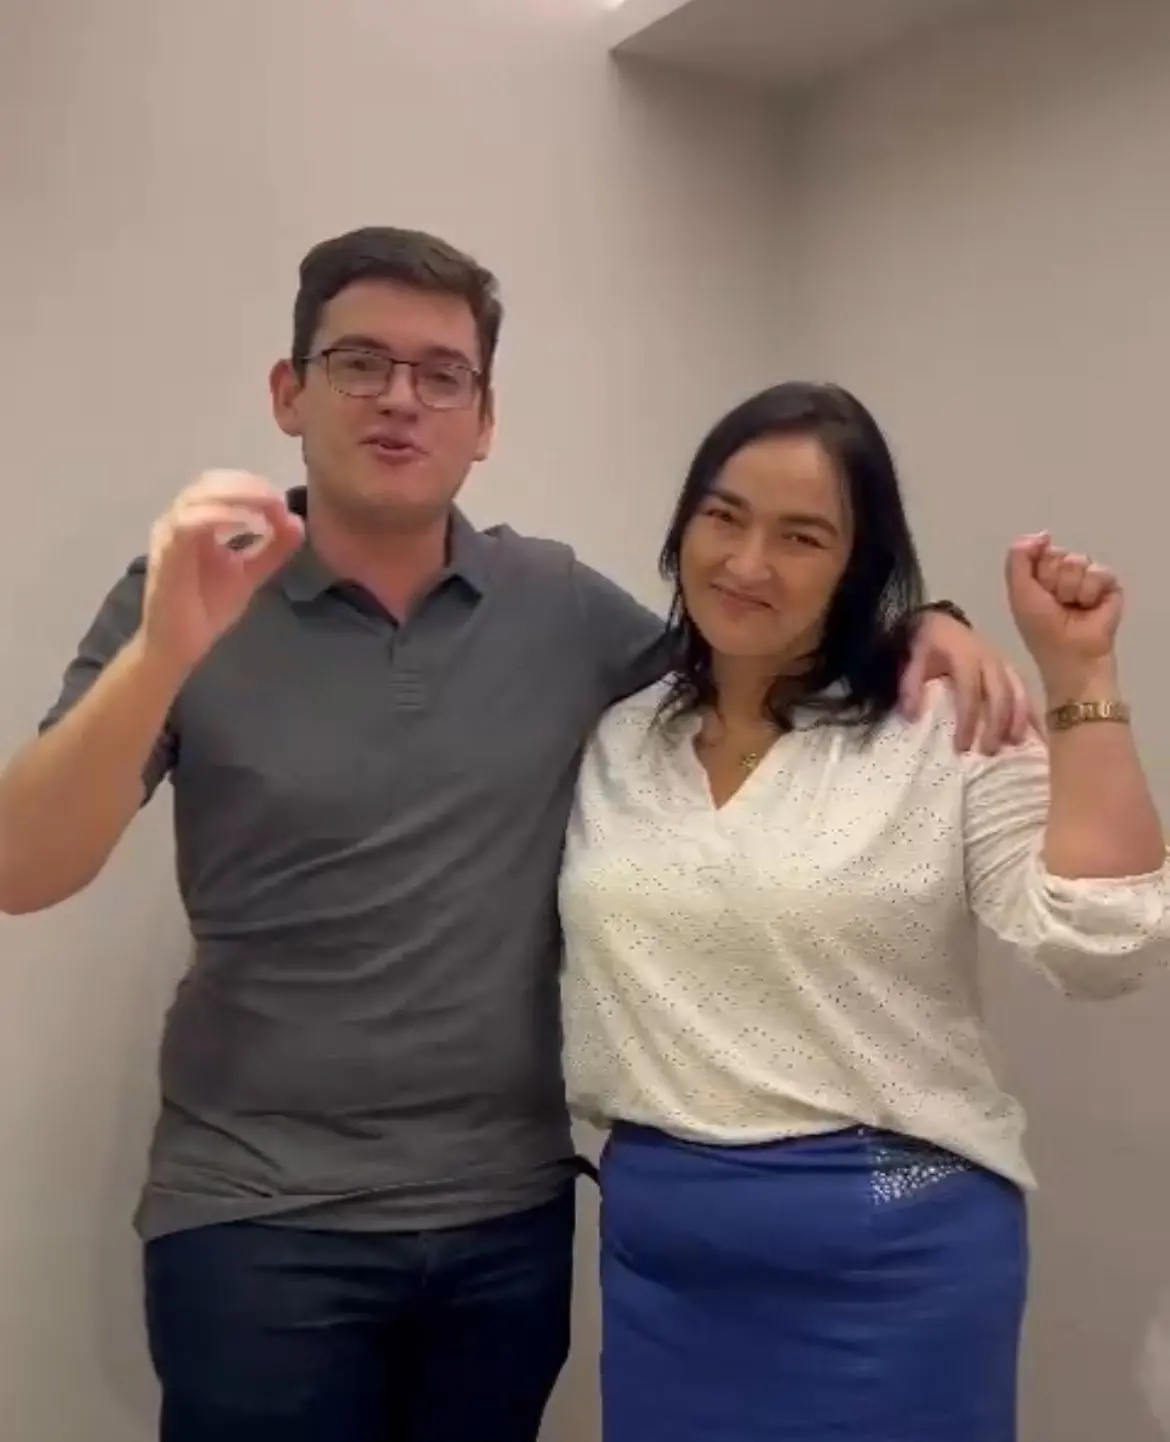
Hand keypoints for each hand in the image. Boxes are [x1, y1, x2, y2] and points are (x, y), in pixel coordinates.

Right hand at [139, 471, 304, 676]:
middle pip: (210, 482)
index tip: (283, 502)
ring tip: (269, 508)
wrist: (178, 646)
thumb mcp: (250, 573)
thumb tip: (297, 521)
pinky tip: (249, 525)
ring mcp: (169, 535)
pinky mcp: (167, 554)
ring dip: (238, 496)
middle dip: (249, 486)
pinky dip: (220, 516)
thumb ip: (273, 549)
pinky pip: (189, 523)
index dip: (253, 485)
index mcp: (195, 521)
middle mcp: (178, 521)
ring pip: (199, 496)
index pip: (221, 485)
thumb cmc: (206, 608)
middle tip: (279, 501)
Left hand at [900, 608, 1035, 753]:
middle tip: (988, 751)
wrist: (942, 623)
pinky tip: (1037, 734)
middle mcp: (990, 659)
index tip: (962, 746)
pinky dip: (1031, 712)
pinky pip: (1025, 691)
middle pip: (1000, 694)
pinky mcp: (1011, 670)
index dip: (968, 719)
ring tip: (1014, 745)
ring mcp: (1004, 664)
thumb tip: (911, 717)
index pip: (970, 690)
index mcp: (965, 655)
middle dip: (996, 725)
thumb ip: (910, 686)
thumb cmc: (927, 645)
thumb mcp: (913, 660)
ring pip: (1018, 692)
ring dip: (1018, 720)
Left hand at [1006, 532, 1122, 701]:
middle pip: (1057, 553)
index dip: (1035, 569)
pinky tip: (1089, 607)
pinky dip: (1090, 591)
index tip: (1036, 590)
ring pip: (1078, 561)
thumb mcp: (1019, 592)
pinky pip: (1100, 572)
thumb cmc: (1041, 629)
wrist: (1071, 654)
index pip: (1037, 549)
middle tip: (1055, 603)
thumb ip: (1019, 557)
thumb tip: (1043, 533)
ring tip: (1072, 608)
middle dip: (1053, 579)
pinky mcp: (1110, 586)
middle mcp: (1063, 574)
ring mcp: (1087, 579)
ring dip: (1070, 588)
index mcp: (1039, 575)